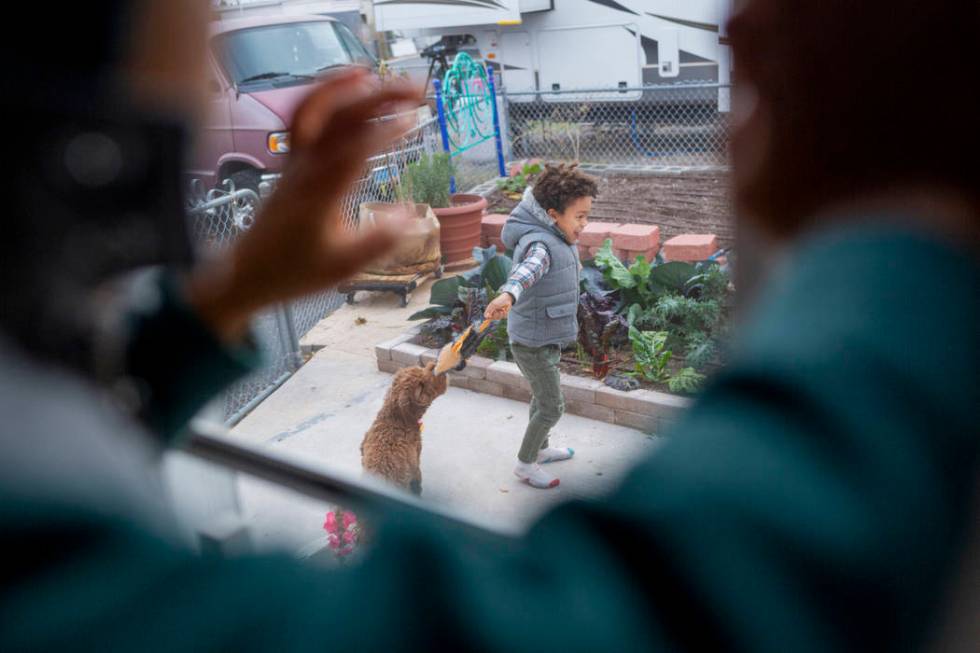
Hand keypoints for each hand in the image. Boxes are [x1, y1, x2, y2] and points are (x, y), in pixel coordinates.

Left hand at [187, 68, 423, 339]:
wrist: (246, 271)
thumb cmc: (295, 271)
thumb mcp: (343, 266)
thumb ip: (379, 241)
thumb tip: (413, 215)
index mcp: (320, 195)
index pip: (354, 149)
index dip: (384, 130)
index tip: (414, 118)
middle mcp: (306, 168)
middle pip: (340, 117)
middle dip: (379, 96)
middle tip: (418, 90)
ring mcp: (295, 160)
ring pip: (319, 109)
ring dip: (352, 87)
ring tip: (384, 77)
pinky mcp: (292, 159)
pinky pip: (305, 116)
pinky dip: (326, 93)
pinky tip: (351, 85)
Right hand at [484, 293, 512, 319]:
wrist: (507, 298)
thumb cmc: (499, 300)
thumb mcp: (494, 305)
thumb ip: (489, 311)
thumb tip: (486, 317)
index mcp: (490, 309)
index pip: (486, 316)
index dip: (488, 317)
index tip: (491, 316)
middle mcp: (493, 312)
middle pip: (493, 318)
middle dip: (496, 315)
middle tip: (499, 311)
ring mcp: (498, 313)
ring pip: (498, 318)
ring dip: (501, 314)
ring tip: (503, 309)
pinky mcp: (503, 314)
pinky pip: (503, 317)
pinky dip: (504, 313)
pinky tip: (505, 309)